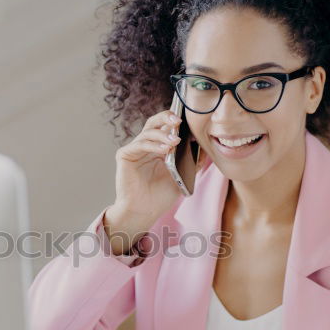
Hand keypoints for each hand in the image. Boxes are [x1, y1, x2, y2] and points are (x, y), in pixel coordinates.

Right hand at [103, 110, 185, 254]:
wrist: (144, 212)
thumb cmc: (160, 196)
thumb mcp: (182, 176)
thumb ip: (192, 161)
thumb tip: (205, 147)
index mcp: (159, 147)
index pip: (166, 126)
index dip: (176, 120)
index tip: (189, 120)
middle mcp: (146, 145)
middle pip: (154, 122)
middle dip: (166, 117)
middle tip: (179, 120)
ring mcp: (135, 149)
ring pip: (148, 132)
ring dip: (163, 134)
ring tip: (175, 140)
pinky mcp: (125, 155)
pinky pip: (139, 144)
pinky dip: (152, 144)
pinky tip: (164, 149)